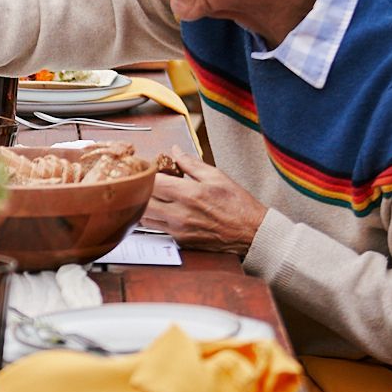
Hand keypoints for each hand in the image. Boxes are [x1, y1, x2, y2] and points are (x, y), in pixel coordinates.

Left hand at [141, 151, 267, 254]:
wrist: (250, 233)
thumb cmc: (237, 204)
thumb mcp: (217, 176)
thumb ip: (191, 164)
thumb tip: (175, 151)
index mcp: (189, 194)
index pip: (153, 182)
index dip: (147, 173)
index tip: (150, 168)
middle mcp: (180, 214)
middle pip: (143, 201)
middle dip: (141, 190)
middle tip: (145, 182)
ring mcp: (178, 230)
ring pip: (145, 217)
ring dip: (144, 205)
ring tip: (152, 195)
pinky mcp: (180, 241)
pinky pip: (157, 229)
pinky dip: (154, 218)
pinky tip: (161, 210)